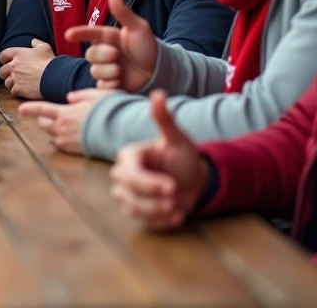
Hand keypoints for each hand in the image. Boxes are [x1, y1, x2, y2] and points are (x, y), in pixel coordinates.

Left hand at [0, 39, 53, 99]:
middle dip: (6, 73)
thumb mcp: (45, 48)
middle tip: (13, 75)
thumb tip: (33, 41)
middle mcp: (14, 66)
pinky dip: (16, 92)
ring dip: (11, 84)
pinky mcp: (18, 89)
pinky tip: (23, 92)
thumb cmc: (49, 62)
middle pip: (2, 71)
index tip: (7, 62)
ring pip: (6, 83)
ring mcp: (15, 78)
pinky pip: (12, 92)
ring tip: (19, 84)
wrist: (54, 78)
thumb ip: (37, 43)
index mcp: (18, 54)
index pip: (3, 55)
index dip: (4, 59)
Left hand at [18, 88, 113, 154]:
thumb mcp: (95, 95)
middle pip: (43, 123)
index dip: (30, 109)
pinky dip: (60, 138)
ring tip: (67, 124)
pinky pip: (58, 144)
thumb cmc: (108, 112)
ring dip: (53, 128)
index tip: (20, 109)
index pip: (42, 109)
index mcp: (65, 113)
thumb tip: (69, 98)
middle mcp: (62, 128)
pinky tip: (72, 135)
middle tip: (56, 114)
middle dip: (45, 118)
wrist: (118, 133)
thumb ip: (80, 95)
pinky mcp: (72, 150)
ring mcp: (66, 140)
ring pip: (50, 134)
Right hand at [63, 0, 158, 91]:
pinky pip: (101, 86)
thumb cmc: (148, 47)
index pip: (89, 33)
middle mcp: (104, 53)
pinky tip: (121, 81)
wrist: (159, 71)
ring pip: (95, 71)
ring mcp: (106, 69)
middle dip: (102, 55)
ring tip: (122, 71)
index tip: (68, 35)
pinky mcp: (109, 84)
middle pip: (90, 55)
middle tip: (116, 55)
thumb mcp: (138, 28)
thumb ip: (124, 13)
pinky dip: (111, 84)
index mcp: (108, 38)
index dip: (78, 33)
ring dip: (109, 71)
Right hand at [109, 90, 207, 230]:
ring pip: (132, 208)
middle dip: (151, 199)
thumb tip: (158, 94)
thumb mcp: (177, 139)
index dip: (149, 183)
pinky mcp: (137, 211)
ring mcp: (128, 194)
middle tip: (176, 198)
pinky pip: (142, 220)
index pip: (130, 173)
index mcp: (129, 156)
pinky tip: (178, 216)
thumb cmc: (182, 156)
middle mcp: (123, 175)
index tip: (173, 188)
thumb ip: (165, 119)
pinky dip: (161, 221)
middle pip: (126, 192)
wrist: (192, 179)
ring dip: (156, 212)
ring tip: (178, 208)